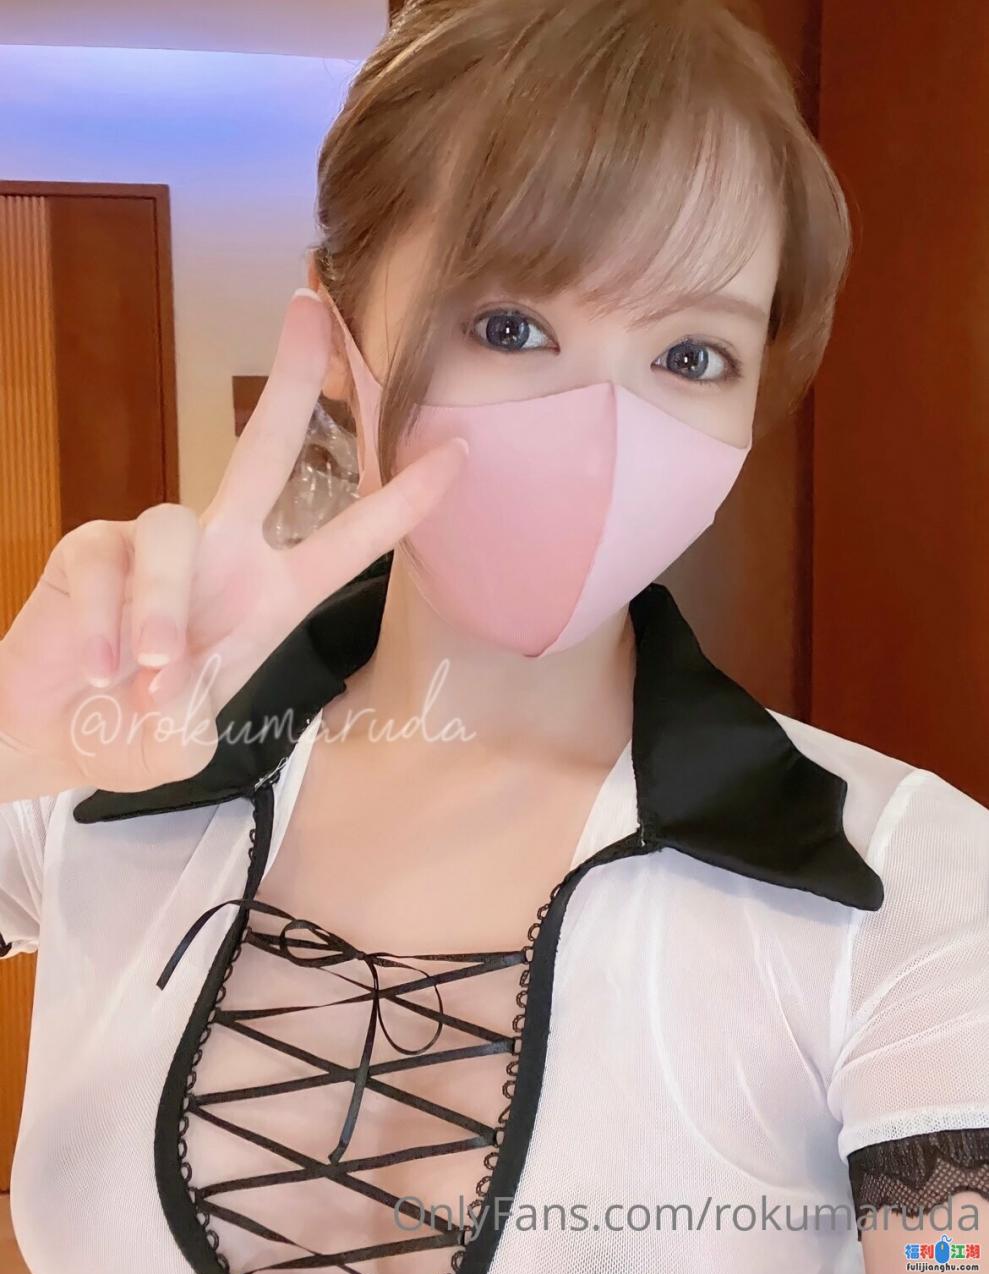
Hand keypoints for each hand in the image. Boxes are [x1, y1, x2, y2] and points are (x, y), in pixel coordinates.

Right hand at [0, 290, 467, 797]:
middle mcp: (223, 555)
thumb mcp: (179, 745)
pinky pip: (109, 563)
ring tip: (144, 675)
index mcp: (272, 597)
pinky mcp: (92, 546)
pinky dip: (104, 621)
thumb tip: (168, 677)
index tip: (460, 453)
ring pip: (174, 528)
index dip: (403, 499)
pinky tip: (98, 667)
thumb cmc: (128, 735)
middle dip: (290, 380)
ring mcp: (154, 544)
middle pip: (264, 450)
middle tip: (312, 308)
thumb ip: (186, 722)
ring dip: (161, 607)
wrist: (44, 737)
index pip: (352, 539)